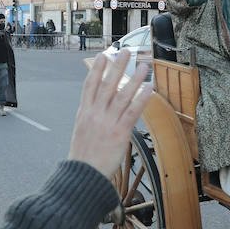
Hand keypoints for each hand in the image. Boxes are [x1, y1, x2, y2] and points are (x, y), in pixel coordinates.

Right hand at [67, 49, 152, 176]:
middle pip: (107, 85)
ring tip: (143, 66)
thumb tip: (96, 106)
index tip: (104, 55)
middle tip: (125, 52)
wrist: (82, 176)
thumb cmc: (83, 158)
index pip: (90, 85)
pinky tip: (149, 89)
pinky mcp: (119, 134)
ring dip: (134, 79)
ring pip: (122, 95)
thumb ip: (89, 117)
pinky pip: (132, 112)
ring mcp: (107, 123)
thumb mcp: (80, 132)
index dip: (97, 69)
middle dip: (117, 66)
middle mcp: (94, 114)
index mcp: (84, 113)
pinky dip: (141, 99)